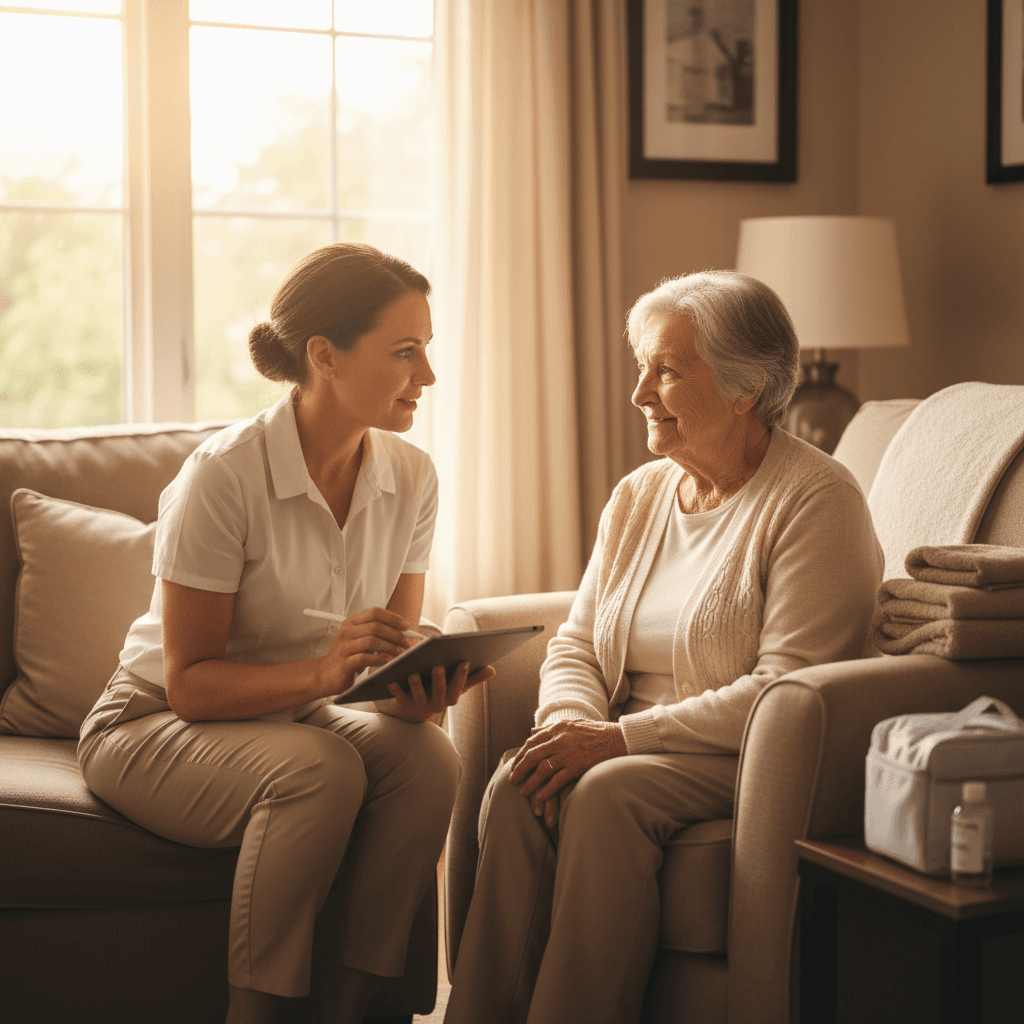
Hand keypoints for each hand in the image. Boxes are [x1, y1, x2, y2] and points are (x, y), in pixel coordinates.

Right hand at [319, 607, 414, 696]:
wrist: (326, 675)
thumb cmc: (348, 657)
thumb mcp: (360, 641)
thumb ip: (376, 634)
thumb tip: (403, 632)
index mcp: (351, 623)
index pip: (375, 613)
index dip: (393, 618)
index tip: (406, 626)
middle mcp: (346, 632)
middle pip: (375, 626)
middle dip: (395, 634)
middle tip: (406, 643)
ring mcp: (344, 647)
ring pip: (372, 641)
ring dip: (390, 647)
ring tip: (399, 654)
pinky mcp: (344, 663)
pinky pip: (366, 658)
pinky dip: (381, 660)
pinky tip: (388, 662)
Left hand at [375, 661, 495, 722]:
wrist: (415, 709)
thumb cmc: (440, 689)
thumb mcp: (456, 685)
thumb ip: (473, 678)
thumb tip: (492, 670)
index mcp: (450, 698)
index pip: (458, 688)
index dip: (461, 676)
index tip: (464, 661)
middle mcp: (437, 705)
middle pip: (439, 694)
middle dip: (439, 681)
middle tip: (438, 666)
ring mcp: (420, 706)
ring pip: (419, 697)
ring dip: (417, 687)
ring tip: (413, 673)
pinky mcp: (405, 706)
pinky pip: (400, 700)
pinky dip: (396, 692)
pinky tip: (391, 681)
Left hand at [508, 719, 626, 825]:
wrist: (619, 739)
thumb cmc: (597, 732)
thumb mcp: (572, 723)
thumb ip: (551, 727)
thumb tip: (531, 731)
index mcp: (558, 728)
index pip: (532, 741)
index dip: (521, 754)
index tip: (515, 764)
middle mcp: (560, 739)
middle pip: (532, 755)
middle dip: (520, 769)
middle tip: (512, 780)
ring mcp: (568, 753)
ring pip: (541, 769)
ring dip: (530, 782)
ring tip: (523, 791)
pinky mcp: (577, 766)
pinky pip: (556, 781)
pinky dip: (546, 790)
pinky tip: (539, 798)